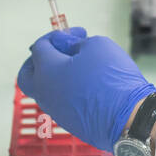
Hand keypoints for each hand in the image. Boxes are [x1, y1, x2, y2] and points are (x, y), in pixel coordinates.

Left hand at [17, 27, 155, 154]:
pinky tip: (88, 86)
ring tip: (80, 68)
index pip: (39, 47)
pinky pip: (61, 102)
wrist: (128, 118)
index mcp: (46, 71)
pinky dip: (68, 91)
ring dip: (56, 76)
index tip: (74, 32)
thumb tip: (67, 46)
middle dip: (38, 60)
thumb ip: (75, 42)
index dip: (56, 36)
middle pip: (27, 74)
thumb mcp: (97, 45)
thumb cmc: (112, 78)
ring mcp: (55, 110)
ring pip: (45, 89)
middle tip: (57, 52)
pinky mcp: (68, 123)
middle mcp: (44, 92)